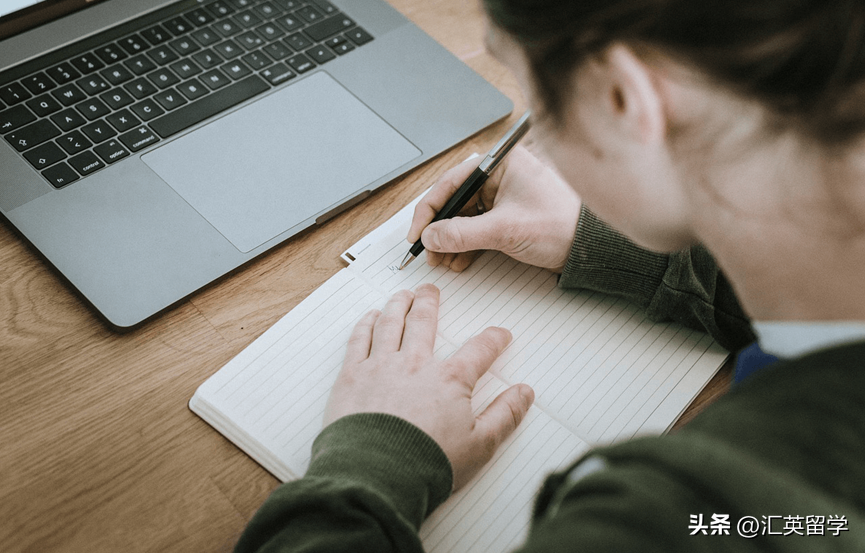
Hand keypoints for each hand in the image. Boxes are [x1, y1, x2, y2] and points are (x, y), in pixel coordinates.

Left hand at [324, 283, 533, 489]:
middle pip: (424, 323)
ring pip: (391, 324)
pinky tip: (370, 317)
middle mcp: (415, 364)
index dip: (493, 339)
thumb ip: (504, 415)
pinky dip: (365, 324)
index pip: (479, 350)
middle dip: (430, 303)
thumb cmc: (426, 464)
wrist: (376, 475)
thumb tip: (524, 393)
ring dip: (398, 305)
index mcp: (449, 380)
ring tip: (402, 294)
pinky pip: (359, 340)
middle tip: (430, 290)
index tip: (500, 334)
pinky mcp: (352, 377)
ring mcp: (381, 366)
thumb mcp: (480, 445)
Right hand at [407, 145, 581, 271]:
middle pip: (454, 201)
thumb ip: (462, 233)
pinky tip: (458, 260)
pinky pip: (477, 228)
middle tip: (428, 251)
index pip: (450, 183)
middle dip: (439, 229)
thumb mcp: (504, 230)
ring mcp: (503, 197)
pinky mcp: (507, 216)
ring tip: (443, 260)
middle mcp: (499, 177)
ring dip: (450, 240)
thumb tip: (431, 236)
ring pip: (463, 217)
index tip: (418, 233)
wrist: (590, 247)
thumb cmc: (560, 224)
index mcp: (499, 164)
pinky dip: (465, 245)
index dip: (429, 210)